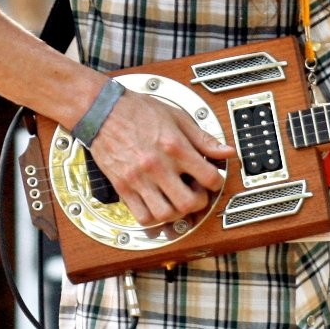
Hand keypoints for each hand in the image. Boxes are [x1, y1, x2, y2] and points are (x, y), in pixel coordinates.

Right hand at [87, 91, 235, 226]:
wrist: (103, 110)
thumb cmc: (138, 111)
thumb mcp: (177, 117)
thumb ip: (203, 138)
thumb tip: (226, 151)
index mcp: (174, 146)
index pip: (208, 177)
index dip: (217, 181)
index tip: (214, 180)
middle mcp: (157, 165)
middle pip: (188, 202)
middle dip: (199, 202)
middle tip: (197, 194)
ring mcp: (139, 179)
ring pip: (165, 214)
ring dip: (177, 213)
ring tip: (178, 200)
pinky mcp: (123, 187)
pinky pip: (141, 216)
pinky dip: (154, 218)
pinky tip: (159, 205)